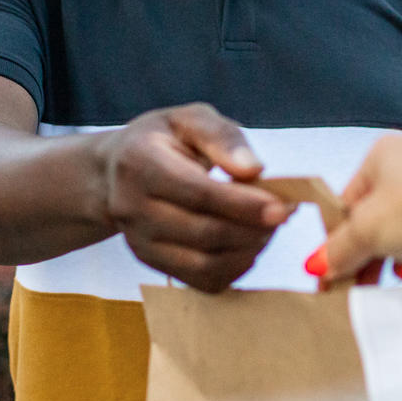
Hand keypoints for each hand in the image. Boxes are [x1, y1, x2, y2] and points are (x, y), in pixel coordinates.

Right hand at [98, 103, 295, 292]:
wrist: (118, 171)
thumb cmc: (164, 140)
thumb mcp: (191, 119)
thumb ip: (223, 138)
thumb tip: (253, 169)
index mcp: (139, 163)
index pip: (197, 193)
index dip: (243, 204)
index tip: (281, 206)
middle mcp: (131, 208)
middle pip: (203, 233)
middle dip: (252, 228)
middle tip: (283, 213)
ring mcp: (140, 242)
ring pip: (204, 264)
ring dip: (248, 250)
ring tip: (268, 227)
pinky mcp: (153, 265)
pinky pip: (202, 281)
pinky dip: (235, 268)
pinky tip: (248, 245)